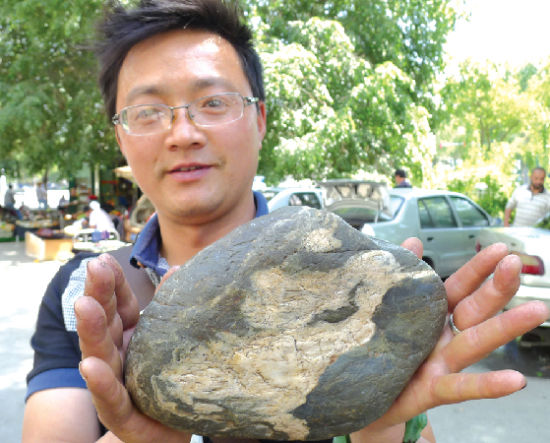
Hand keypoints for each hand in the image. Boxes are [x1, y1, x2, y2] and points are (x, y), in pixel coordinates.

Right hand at [75, 254, 190, 442]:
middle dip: (98, 293)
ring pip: (99, 354)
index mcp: (129, 335)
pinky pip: (110, 397)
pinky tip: (90, 366)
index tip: (104, 259)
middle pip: (105, 322)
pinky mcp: (122, 414)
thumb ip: (169, 306)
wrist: (169, 430)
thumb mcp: (168, 337)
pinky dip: (100, 382)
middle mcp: (116, 355)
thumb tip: (178, 267)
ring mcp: (115, 384)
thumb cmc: (166, 378)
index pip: (118, 304)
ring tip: (84, 304)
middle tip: (93, 268)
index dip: (112, 282)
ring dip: (91, 329)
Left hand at [352, 239, 548, 440]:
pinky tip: (515, 382)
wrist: (360, 394)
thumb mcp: (386, 310)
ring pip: (476, 343)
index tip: (499, 248)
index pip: (459, 287)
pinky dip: (488, 385)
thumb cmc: (379, 349)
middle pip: (474, 310)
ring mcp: (441, 364)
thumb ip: (402, 278)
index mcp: (432, 316)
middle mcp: (443, 338)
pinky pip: (460, 387)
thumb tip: (412, 241)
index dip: (477, 269)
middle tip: (516, 263)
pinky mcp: (431, 391)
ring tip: (538, 310)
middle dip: (496, 287)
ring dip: (506, 327)